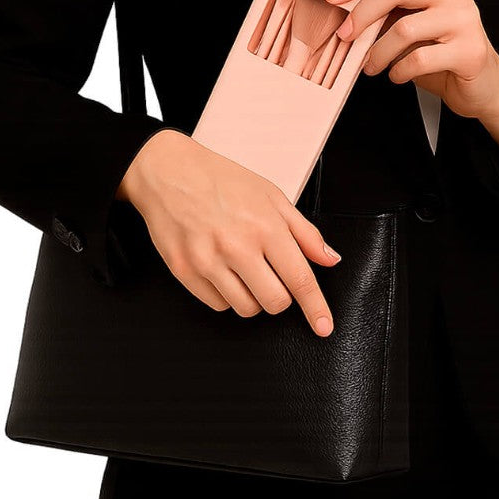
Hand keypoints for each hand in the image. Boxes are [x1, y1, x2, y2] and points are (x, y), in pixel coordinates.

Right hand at [117, 130, 340, 336]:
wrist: (169, 172)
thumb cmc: (221, 180)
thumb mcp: (271, 196)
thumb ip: (304, 232)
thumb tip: (330, 260)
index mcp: (265, 226)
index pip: (299, 279)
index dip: (315, 307)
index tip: (323, 326)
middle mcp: (237, 247)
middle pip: (274, 302)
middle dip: (279, 296)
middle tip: (270, 275)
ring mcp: (207, 261)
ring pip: (245, 308)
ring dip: (252, 297)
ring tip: (243, 269)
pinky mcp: (184, 271)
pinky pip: (217, 304)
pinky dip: (225, 295)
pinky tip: (221, 270)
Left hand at [324, 0, 498, 123]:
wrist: (481, 82)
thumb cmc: (440, 49)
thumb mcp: (410, 20)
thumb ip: (385, 8)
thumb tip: (341, 4)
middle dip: (361, 14)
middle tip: (345, 35)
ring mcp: (464, 19)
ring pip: (404, 28)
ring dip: (377, 51)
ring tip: (371, 65)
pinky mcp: (469, 51)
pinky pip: (418, 59)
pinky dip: (399, 71)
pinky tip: (397, 75)